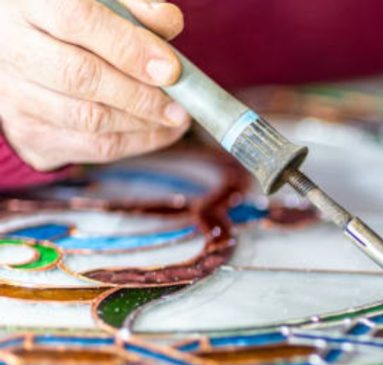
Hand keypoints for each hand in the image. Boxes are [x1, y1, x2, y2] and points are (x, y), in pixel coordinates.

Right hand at [0, 0, 190, 171]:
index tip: (170, 69)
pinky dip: (135, 142)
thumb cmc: (75, 20)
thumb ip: (134, 6)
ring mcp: (15, 94)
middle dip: (140, 95)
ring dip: (142, 123)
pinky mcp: (31, 132)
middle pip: (80, 77)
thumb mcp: (102, 0)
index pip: (77, 19)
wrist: (30, 51)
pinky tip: (162, 131)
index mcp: (29, 1)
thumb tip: (167, 24)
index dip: (128, 47)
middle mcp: (13, 47)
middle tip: (179, 104)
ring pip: (87, 118)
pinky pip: (91, 147)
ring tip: (177, 117)